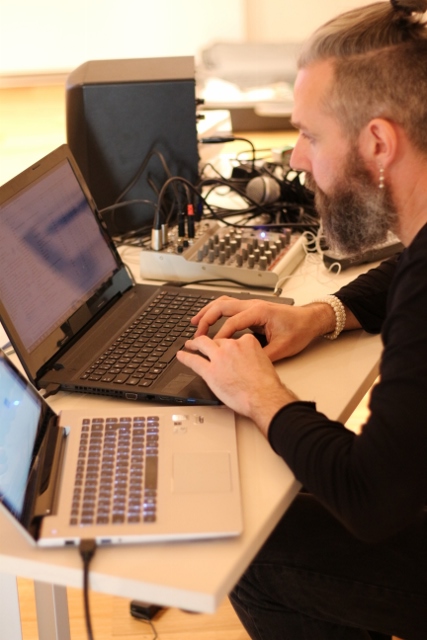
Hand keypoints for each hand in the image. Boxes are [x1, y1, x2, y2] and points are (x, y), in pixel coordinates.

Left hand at [176, 333, 297, 436]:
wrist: (263, 397)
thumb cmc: (266, 385)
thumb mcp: (263, 361)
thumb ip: (252, 357)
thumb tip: (246, 362)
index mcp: (247, 342)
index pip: (233, 340)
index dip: (228, 346)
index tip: (225, 349)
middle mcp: (232, 346)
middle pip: (217, 340)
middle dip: (209, 342)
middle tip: (203, 343)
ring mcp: (219, 357)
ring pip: (202, 345)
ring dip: (194, 344)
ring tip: (190, 345)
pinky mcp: (210, 371)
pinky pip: (193, 361)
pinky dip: (185, 357)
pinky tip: (181, 355)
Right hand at [191, 296, 333, 360]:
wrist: (310, 320)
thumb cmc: (299, 330)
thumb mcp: (282, 348)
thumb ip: (261, 356)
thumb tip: (244, 364)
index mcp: (259, 312)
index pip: (232, 322)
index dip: (220, 336)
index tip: (212, 347)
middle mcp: (253, 305)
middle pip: (222, 306)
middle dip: (206, 319)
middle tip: (196, 333)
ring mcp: (252, 305)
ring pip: (223, 303)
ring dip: (208, 311)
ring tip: (195, 322)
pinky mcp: (252, 309)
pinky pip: (229, 306)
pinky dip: (217, 311)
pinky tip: (210, 319)